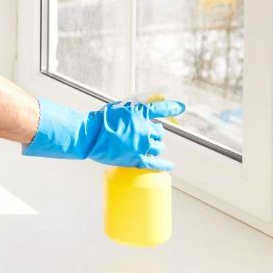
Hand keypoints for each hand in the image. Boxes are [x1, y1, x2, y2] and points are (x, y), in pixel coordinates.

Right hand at [23, 97, 186, 169]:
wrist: (91, 136)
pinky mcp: (137, 159)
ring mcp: (142, 145)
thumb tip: (148, 107)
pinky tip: (169, 166)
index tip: (181, 107)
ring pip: (158, 146)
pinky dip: (164, 165)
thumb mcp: (119, 106)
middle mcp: (144, 128)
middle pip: (159, 132)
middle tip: (150, 133)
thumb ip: (134, 107)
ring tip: (149, 145)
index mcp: (140, 112)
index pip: (162, 108)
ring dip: (156, 145)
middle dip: (156, 132)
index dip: (173, 107)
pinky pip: (156, 163)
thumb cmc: (102, 120)